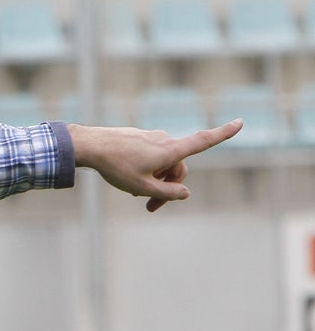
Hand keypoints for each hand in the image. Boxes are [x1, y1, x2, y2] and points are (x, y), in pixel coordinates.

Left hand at [68, 119, 241, 211]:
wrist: (90, 146)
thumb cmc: (116, 167)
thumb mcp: (142, 187)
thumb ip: (167, 192)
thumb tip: (185, 193)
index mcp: (170, 151)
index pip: (203, 141)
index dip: (223, 134)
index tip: (240, 121)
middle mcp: (164, 141)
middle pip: (178, 167)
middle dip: (169, 187)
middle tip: (150, 208)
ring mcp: (151, 138)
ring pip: (162, 163)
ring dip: (155, 180)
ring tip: (135, 194)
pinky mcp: (139, 138)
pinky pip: (150, 157)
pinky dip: (145, 170)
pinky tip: (128, 180)